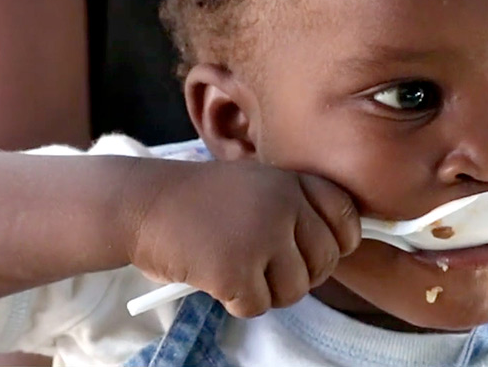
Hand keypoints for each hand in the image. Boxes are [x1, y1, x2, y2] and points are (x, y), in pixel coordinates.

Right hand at [126, 160, 360, 316]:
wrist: (142, 204)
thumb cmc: (200, 201)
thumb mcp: (257, 185)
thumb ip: (295, 207)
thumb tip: (339, 246)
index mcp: (291, 181)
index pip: (346, 215)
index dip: (341, 241)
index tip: (318, 252)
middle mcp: (283, 205)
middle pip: (326, 261)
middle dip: (300, 274)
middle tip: (267, 268)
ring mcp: (261, 236)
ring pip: (296, 290)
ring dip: (269, 291)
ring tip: (238, 270)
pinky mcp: (236, 269)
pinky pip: (259, 306)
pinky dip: (238, 302)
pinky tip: (216, 278)